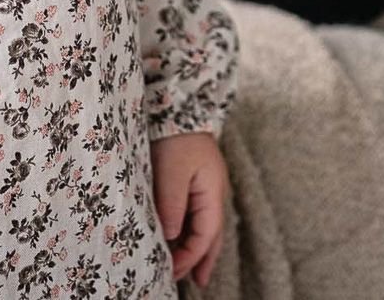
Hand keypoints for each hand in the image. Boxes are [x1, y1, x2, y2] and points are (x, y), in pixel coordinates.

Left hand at [150, 131, 228, 286]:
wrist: (178, 102)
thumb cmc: (176, 136)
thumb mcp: (171, 171)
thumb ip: (172, 204)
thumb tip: (169, 235)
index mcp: (212, 192)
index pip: (205, 235)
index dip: (190, 256)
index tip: (172, 270)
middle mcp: (213, 191)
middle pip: (212, 233)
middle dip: (203, 258)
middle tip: (197, 282)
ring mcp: (206, 183)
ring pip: (204, 223)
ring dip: (197, 245)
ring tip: (190, 266)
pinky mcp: (194, 176)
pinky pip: (195, 210)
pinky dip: (189, 227)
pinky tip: (180, 233)